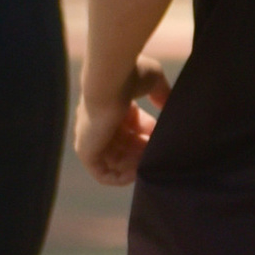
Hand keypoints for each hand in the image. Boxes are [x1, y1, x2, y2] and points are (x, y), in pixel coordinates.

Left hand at [73, 63, 168, 184]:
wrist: (110, 80)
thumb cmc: (130, 76)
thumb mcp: (153, 81)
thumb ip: (161, 94)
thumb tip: (168, 105)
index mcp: (111, 106)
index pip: (131, 127)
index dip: (149, 134)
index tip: (163, 136)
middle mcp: (99, 123)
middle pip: (125, 146)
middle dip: (144, 152)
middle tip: (159, 153)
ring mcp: (90, 138)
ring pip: (116, 161)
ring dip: (136, 165)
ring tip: (150, 162)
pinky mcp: (85, 152)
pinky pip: (103, 174)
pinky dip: (121, 178)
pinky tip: (137, 173)